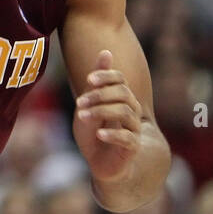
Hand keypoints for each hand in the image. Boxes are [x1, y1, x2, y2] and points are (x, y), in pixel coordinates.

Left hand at [74, 50, 143, 183]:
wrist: (99, 162)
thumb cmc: (93, 131)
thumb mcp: (88, 105)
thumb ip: (95, 83)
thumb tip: (106, 51)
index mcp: (120, 98)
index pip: (120, 79)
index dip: (106, 76)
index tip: (89, 80)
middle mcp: (131, 110)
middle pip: (123, 93)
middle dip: (99, 95)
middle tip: (78, 103)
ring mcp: (134, 128)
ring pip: (125, 112)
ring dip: (101, 112)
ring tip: (82, 117)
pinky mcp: (132, 147)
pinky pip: (128, 137)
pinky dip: (112, 134)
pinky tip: (99, 134)